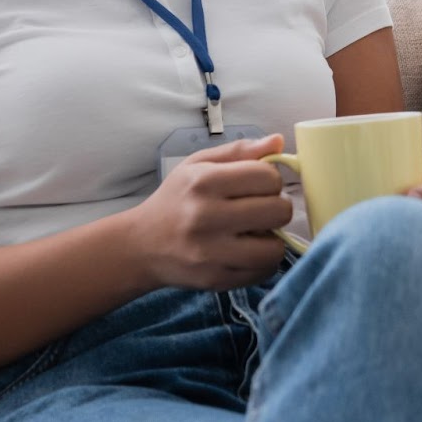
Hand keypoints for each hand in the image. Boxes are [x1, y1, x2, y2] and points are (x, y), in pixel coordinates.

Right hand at [128, 134, 293, 290]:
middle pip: (279, 211)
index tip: (259, 186)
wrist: (141, 246)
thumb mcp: (199, 164)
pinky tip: (246, 251)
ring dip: (273, 239)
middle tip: (260, 210)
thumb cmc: (176, 199)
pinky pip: (263, 272)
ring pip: (275, 247)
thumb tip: (279, 142)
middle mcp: (206, 217)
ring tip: (255, 233)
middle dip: (276, 208)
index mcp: (204, 181)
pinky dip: (263, 262)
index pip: (268, 177)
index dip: (271, 180)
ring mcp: (210, 253)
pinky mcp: (215, 280)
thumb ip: (241, 151)